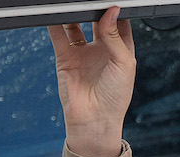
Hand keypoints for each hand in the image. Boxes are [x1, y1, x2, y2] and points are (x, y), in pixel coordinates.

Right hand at [47, 6, 135, 156]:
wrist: (94, 121)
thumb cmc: (115, 98)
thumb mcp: (124, 63)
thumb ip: (116, 35)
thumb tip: (112, 11)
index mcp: (121, 50)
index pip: (119, 22)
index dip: (115, 10)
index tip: (112, 2)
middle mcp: (101, 50)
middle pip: (96, 19)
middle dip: (93, 7)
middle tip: (92, 0)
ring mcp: (83, 53)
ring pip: (76, 24)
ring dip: (74, 13)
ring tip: (74, 4)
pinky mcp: (65, 58)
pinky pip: (59, 35)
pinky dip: (55, 22)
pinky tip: (56, 13)